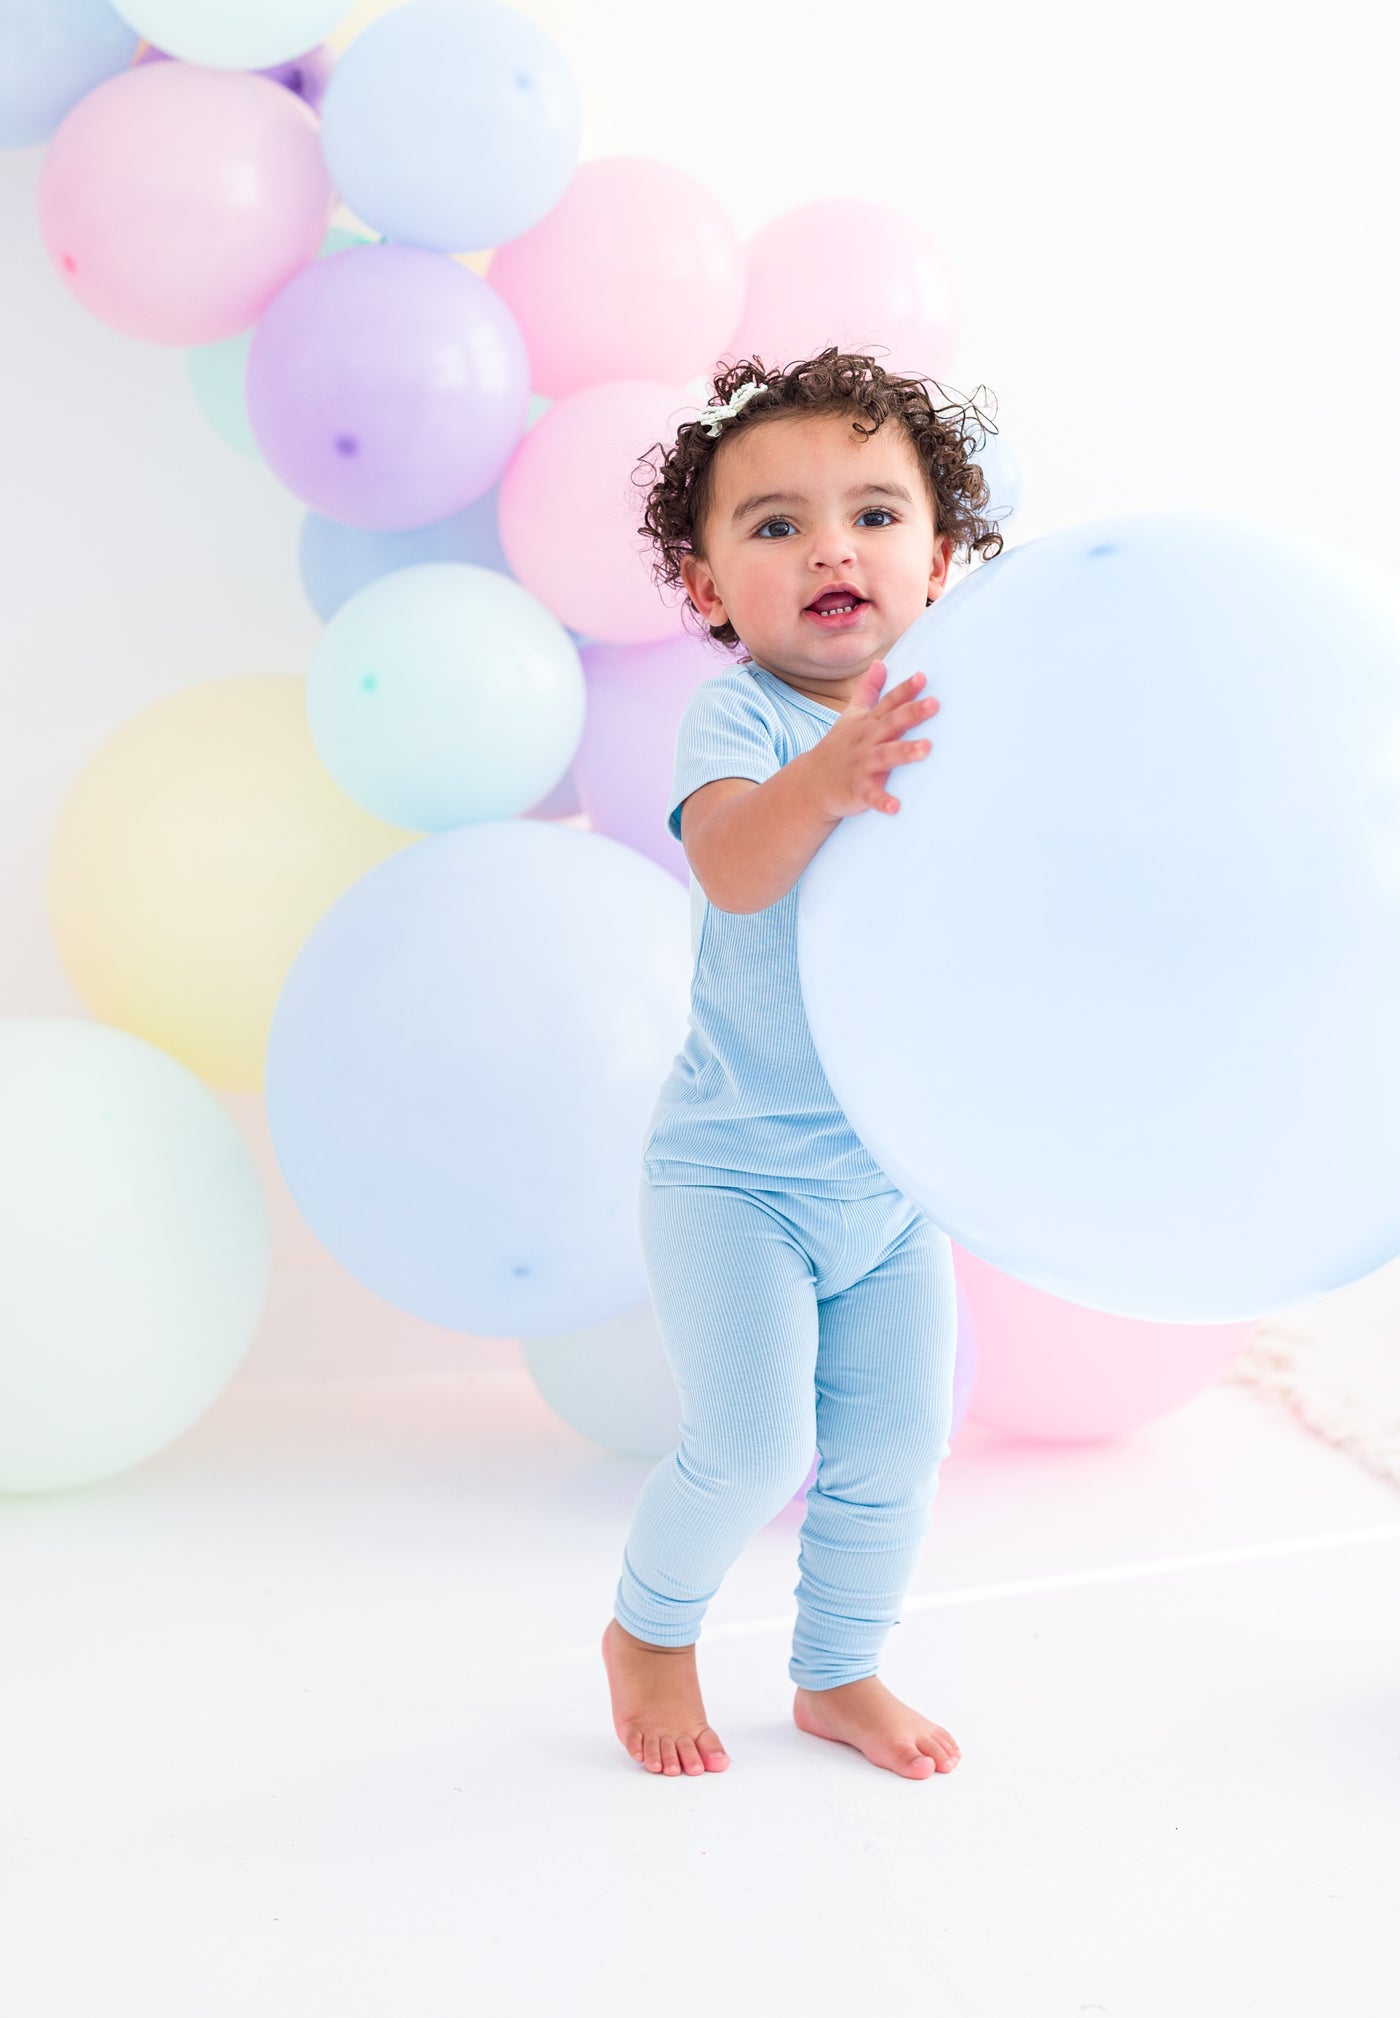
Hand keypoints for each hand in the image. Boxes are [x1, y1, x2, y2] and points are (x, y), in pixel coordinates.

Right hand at [809, 660, 939, 818]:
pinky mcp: (857, 790)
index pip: (889, 703)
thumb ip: (869, 690)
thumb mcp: (852, 716)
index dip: (905, 690)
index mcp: (868, 724)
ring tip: (926, 749)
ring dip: (904, 752)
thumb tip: (880, 663)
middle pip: (891, 724)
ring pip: (885, 756)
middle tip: (934, 704)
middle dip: (911, 714)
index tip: (923, 677)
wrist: (813, 783)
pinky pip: (871, 796)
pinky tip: (896, 807)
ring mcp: (861, 765)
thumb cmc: (840, 748)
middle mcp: (866, 741)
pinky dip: (882, 801)